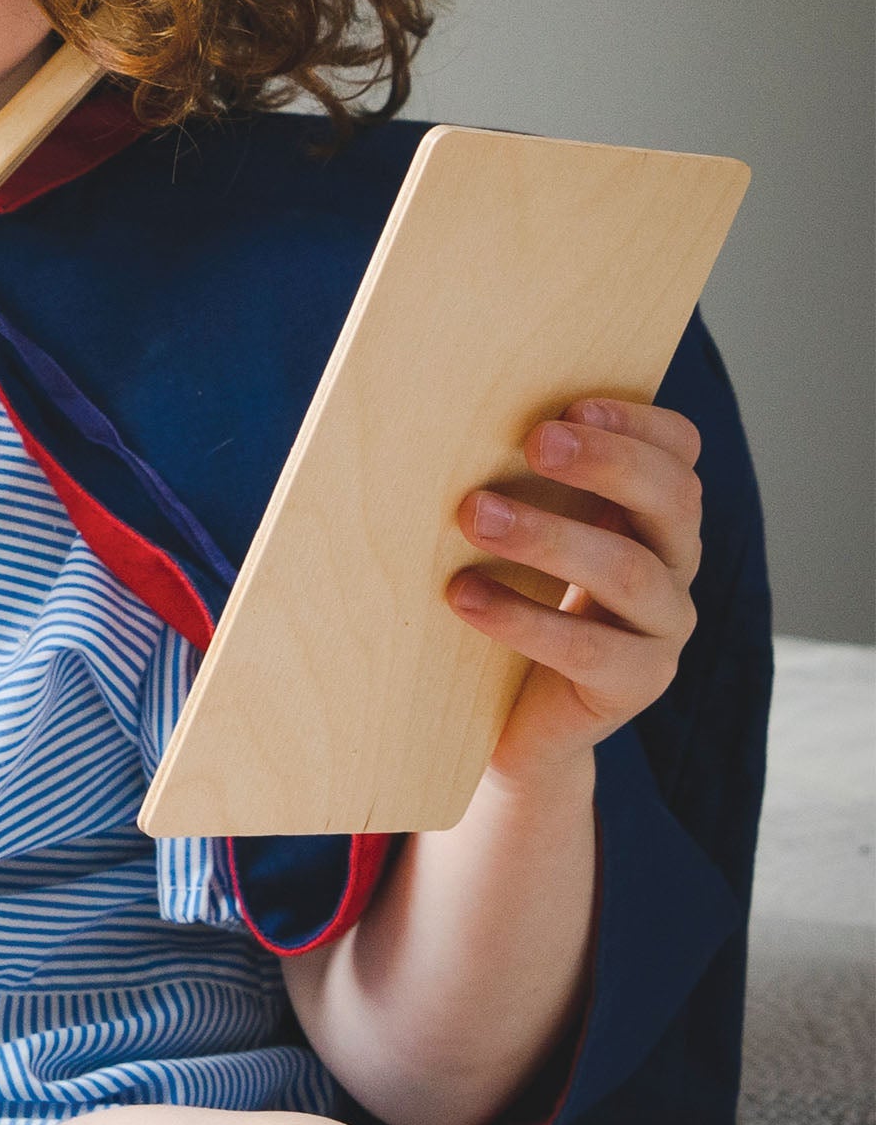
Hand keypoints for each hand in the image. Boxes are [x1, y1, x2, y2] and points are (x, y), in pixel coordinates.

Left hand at [447, 398, 701, 784]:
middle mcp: (674, 564)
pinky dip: (522, 617)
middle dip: (605, 463)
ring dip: (548, 535)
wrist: (514, 719)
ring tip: (474, 515)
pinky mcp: (636, 686)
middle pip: (672, 498)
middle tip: (534, 442)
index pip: (679, 451)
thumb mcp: (520, 534)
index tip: (572, 405)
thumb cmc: (510, 597)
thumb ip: (516, 481)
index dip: (638, 422)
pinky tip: (464, 596)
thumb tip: (446, 419)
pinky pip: (589, 649)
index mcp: (652, 512)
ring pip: (628, 571)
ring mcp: (663, 629)